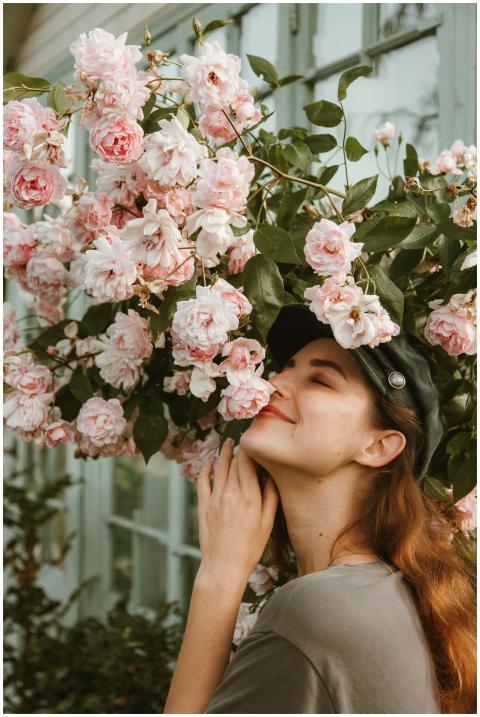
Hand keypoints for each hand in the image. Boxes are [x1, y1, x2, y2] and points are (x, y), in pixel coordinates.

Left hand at [195, 437, 279, 584]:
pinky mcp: (203, 506)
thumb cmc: (250, 548)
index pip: (247, 463)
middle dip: (238, 449)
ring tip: (227, 443)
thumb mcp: (267, 524)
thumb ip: (271, 498)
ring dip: (223, 453)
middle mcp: (231, 494)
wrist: (223, 567)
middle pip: (233, 463)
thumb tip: (271, 477)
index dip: (248, 449)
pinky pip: (202, 481)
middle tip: (241, 439)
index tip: (252, 442)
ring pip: (218, 468)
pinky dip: (205, 468)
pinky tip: (208, 461)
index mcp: (250, 497)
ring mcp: (215, 499)